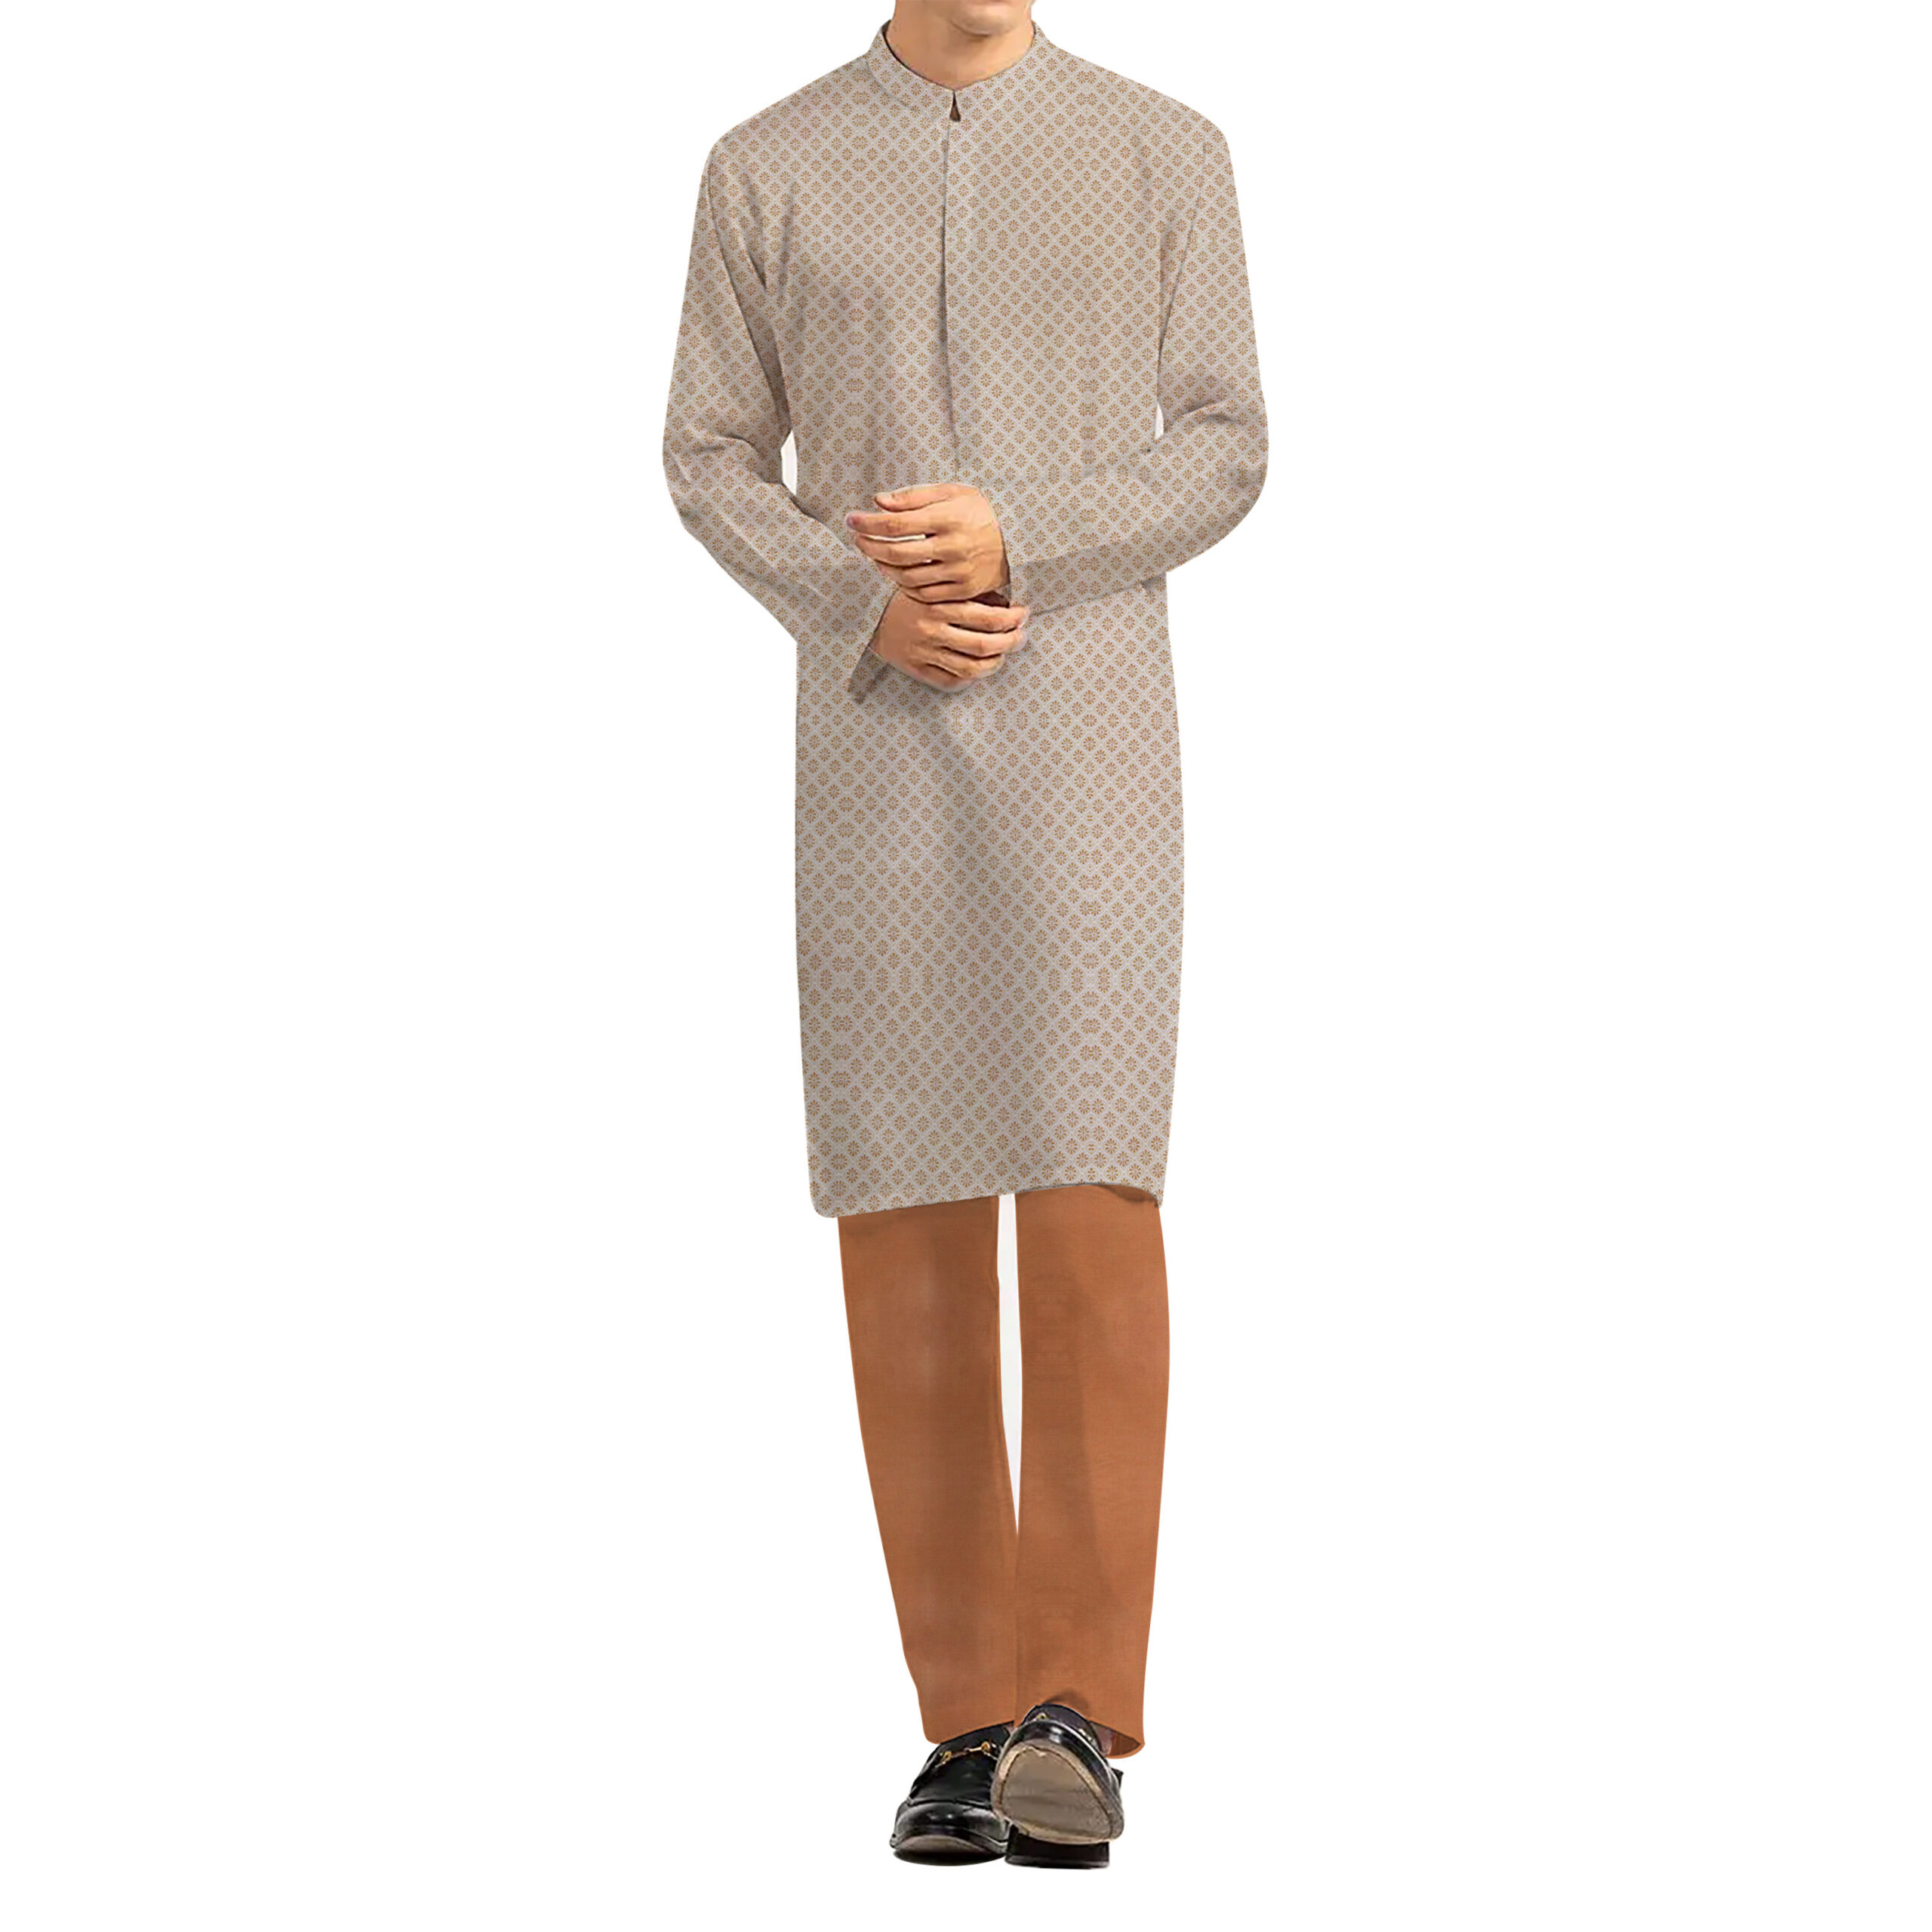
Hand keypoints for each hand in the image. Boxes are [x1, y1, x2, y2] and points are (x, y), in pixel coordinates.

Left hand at [847, 483, 1009, 602]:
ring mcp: (959, 572)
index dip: (868, 523)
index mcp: (949, 517)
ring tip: (874, 555)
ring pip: (907, 577)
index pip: (896, 524)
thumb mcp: (952, 492)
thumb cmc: (979, 511)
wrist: (1017, 539)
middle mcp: (954, 547)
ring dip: (883, 567)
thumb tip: (878, 501)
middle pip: (896, 553)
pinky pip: (924, 594)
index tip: (851, 520)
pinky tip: (895, 573)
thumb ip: (914, 497)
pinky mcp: (963, 591)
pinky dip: (903, 585)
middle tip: (857, 539)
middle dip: (869, 546)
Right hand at [867, 589, 1028, 689]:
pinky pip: (951, 682)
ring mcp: (924, 653)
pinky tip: (978, 669)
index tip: (1023, 614)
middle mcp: (933, 632)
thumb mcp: (932, 586)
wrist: (864, 615)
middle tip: (1021, 636)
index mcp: (939, 606)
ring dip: (995, 663)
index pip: (988, 617)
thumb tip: (1003, 603)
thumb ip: (963, 594)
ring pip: (972, 669)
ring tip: (1003, 654)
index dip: (1012, 619)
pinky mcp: (916, 669)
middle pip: (985, 646)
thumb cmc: (903, 597)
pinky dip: (970, 679)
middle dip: (1011, 642)